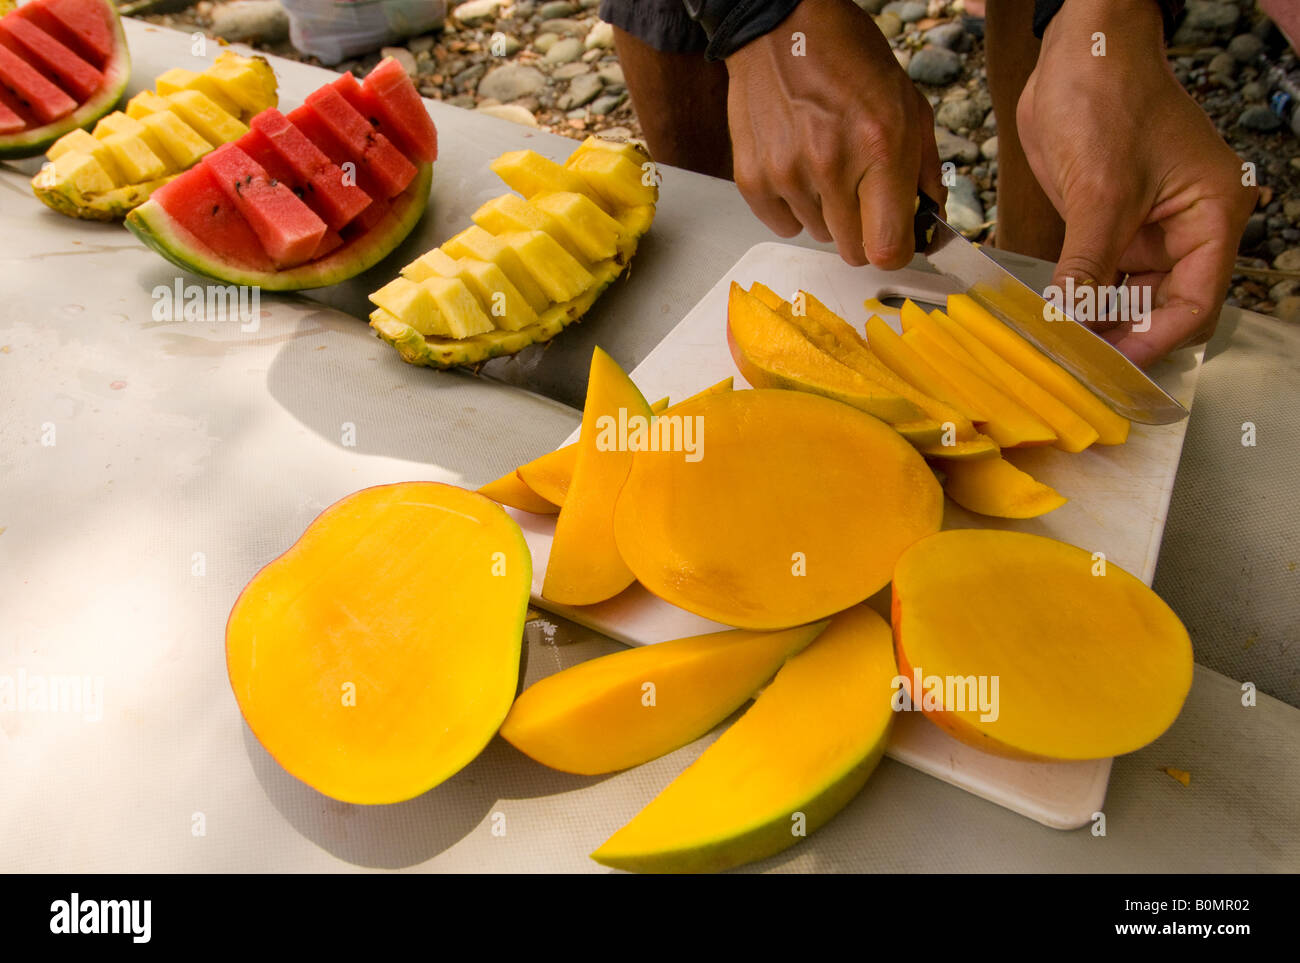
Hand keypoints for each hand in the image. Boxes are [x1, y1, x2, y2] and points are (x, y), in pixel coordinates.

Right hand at [724, 0, 944, 267]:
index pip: (887, 248)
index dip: (896, 250)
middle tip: (861, 195)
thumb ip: (924, 170)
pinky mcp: (753, 177)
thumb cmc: (849, 60)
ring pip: (818, 234)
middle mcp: (831, 166)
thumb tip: (928, 222)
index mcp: (879, 148)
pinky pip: (782, 224)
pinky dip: (793, 208)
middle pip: (852, 251)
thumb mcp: (907, 104)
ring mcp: (786, 174)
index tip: (896, 238)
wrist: (782, 27)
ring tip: (825, 164)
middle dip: (863, 230)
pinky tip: (798, 170)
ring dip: (827, 212)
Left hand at [1017, 0, 1255, 366]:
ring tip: (1057, 352)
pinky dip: (1077, 299)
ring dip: (1094, 324)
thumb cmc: (1109, 98)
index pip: (1195, 304)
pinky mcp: (1110, 223)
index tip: (1112, 366)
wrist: (1077, 52)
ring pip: (1127, 298)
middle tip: (1076, 367)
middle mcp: (1187, 228)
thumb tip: (1069, 324)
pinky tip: (1049, 321)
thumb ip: (1086, 266)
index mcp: (1212, 217)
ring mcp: (1147, 228)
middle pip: (1162, 308)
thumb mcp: (1100, 191)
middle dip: (1121, 337)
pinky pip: (1098, 276)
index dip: (1154, 340)